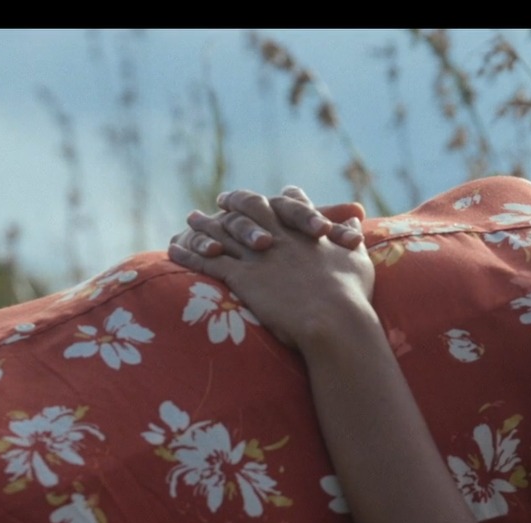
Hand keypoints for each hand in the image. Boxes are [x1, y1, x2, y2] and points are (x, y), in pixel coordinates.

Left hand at [168, 199, 374, 351]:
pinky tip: (174, 250)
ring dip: (204, 225)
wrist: (333, 319)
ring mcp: (257, 255)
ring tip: (190, 220)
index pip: (290, 202)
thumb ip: (352, 237)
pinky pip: (207, 262)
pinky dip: (189, 254)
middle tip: (221, 199)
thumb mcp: (357, 259)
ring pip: (223, 232)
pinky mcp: (242, 277)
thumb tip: (357, 222)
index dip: (278, 198)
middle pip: (250, 208)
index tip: (269, 195)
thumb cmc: (351, 294)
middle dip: (234, 202)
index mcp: (304, 230)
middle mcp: (277, 235)